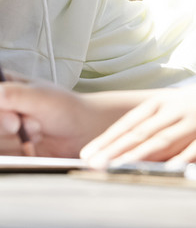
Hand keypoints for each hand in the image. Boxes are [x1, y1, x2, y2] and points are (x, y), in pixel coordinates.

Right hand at [0, 71, 95, 157]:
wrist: (79, 135)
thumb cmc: (63, 110)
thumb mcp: (42, 99)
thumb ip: (15, 95)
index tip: (15, 122)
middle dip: (11, 129)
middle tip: (37, 126)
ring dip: (16, 143)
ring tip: (37, 135)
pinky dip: (15, 156)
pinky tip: (31, 149)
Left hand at [81, 85, 195, 165]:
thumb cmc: (188, 108)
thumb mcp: (166, 108)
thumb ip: (146, 124)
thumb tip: (113, 145)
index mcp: (157, 103)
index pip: (127, 124)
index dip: (106, 140)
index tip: (86, 154)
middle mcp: (172, 110)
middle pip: (139, 133)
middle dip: (115, 150)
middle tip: (95, 164)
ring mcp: (192, 122)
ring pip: (162, 140)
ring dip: (139, 156)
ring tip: (119, 167)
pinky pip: (193, 148)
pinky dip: (180, 159)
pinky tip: (166, 169)